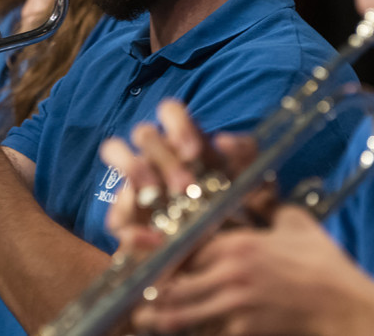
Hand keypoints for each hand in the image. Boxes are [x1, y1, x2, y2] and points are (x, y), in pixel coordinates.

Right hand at [99, 99, 265, 258]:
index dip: (177, 124)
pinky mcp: (125, 220)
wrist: (230, 261)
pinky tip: (156, 241)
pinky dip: (133, 229)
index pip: (170, 111)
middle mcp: (157, 157)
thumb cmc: (242, 215)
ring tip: (156, 197)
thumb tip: (223, 141)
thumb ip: (248, 157)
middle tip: (185, 186)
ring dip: (136, 170)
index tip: (194, 152)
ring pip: (116, 151)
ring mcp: (136, 184)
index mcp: (185, 143)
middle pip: (145, 133)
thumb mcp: (258, 187)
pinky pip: (116, 217)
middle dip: (163, 157)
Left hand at [128, 205, 373, 335]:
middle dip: (147, 289)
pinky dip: (190, 333)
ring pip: (181, 315)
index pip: (184, 245)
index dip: (156, 250)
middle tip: (128, 293)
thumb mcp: (297, 226)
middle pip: (172, 283)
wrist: (348, 310)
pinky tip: (177, 332)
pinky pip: (206, 334)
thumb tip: (266, 198)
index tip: (133, 246)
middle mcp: (229, 276)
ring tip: (141, 318)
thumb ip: (273, 211)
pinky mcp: (244, 334)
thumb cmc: (325, 267)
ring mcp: (235, 308)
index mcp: (238, 245)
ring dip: (158, 318)